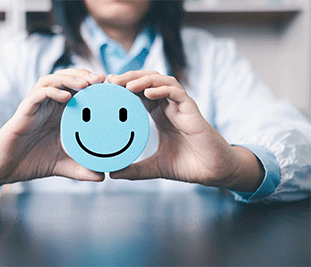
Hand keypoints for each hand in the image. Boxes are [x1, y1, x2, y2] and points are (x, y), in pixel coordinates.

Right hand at [0, 69, 105, 190]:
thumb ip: (81, 169)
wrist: (5, 169)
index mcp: (60, 113)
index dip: (93, 85)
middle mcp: (48, 106)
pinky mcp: (23, 112)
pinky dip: (51, 91)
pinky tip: (65, 96)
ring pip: (51, 80)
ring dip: (69, 78)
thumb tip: (102, 177)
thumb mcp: (62, 165)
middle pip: (66, 78)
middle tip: (102, 79)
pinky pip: (36, 95)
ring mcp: (35, 106)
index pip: (77, 90)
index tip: (111, 86)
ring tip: (86, 84)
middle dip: (84, 75)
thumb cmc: (32, 162)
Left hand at [108, 71, 263, 191]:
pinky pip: (177, 92)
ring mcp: (180, 106)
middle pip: (147, 82)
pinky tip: (148, 94)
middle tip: (110, 80)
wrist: (213, 172)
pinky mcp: (192, 110)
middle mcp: (168, 107)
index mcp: (159, 115)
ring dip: (143, 79)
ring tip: (125, 84)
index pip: (138, 93)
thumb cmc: (188, 166)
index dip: (122, 87)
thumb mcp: (155, 167)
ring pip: (161, 81)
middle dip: (129, 77)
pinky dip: (162, 89)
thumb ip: (135, 170)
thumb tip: (112, 174)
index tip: (105, 88)